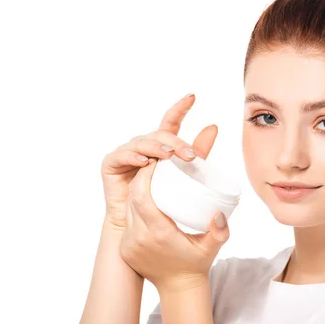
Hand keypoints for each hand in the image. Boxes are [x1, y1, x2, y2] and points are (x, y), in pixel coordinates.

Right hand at [100, 93, 217, 228]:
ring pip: (142, 142)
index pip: (171, 122)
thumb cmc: (161, 200)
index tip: (193, 97)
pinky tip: (145, 162)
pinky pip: (121, 155)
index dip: (180, 108)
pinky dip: (133, 157)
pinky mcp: (111, 164)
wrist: (138, 226)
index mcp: (161, 145)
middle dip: (175, 142)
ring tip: (169, 156)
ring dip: (157, 147)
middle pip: (159, 134)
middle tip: (191, 155)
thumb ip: (197, 151)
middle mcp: (143, 145)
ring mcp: (126, 152)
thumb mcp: (184, 174)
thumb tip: (213, 126)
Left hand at [119, 146, 229, 291]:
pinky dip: (134, 206)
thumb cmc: (196, 263)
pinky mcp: (125, 248)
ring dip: (136, 192)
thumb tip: (219, 213)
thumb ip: (220, 231)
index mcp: (158, 234)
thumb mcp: (211, 247)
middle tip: (155, 167)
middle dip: (140, 180)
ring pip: (127, 208)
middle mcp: (139, 238)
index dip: (144, 177)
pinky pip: (127, 220)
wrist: (178, 288)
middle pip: (132, 199)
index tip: (156, 163)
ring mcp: (129, 244)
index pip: (142, 197)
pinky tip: (144, 197)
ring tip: (150, 179)